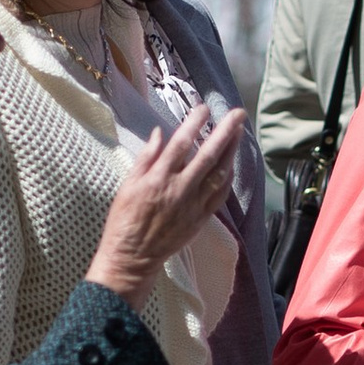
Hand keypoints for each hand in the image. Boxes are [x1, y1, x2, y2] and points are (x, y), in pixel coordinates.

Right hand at [90, 102, 245, 303]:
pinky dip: (228, 178)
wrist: (132, 257)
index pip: (180, 144)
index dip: (194, 124)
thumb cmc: (124, 219)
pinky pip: (220, 195)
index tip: (204, 108)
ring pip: (219, 174)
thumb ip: (146, 158)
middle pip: (208, 155)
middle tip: (237, 114)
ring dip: (232, 152)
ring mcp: (193, 205)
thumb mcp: (127, 185)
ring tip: (239, 133)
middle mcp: (179, 189)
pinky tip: (231, 164)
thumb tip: (161, 133)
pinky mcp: (200, 219)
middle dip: (225, 132)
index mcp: (158, 178)